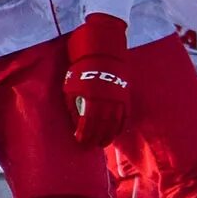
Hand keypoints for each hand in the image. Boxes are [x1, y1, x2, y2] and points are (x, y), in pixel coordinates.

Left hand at [62, 13, 130, 147]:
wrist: (103, 51)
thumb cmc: (82, 67)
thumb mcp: (71, 86)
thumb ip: (73, 105)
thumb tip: (76, 123)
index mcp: (90, 98)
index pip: (87, 123)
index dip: (84, 135)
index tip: (80, 142)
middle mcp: (105, 100)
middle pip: (102, 126)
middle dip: (96, 138)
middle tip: (92, 146)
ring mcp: (117, 98)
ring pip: (115, 123)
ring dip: (109, 135)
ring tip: (104, 143)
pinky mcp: (125, 96)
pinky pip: (125, 115)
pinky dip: (120, 126)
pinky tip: (116, 132)